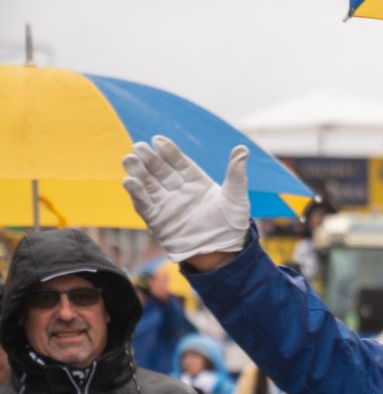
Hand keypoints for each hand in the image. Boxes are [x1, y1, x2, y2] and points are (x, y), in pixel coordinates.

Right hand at [122, 135, 248, 264]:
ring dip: (138, 172)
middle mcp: (179, 190)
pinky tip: (129, 181)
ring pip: (148, 184)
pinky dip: (136, 194)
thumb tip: (242, 149)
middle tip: (138, 146)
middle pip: (160, 170)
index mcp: (196, 182)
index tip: (157, 139)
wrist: (223, 253)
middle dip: (149, 159)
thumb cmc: (232, 225)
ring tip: (129, 159)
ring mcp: (167, 204)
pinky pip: (144, 204)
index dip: (169, 152)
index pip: (179, 163)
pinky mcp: (157, 220)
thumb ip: (235, 173)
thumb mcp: (236, 197)